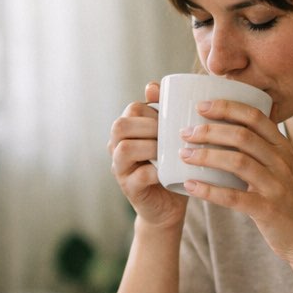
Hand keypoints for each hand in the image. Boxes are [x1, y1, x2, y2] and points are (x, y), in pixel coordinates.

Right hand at [109, 81, 187, 228]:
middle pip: (120, 125)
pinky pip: (137, 176)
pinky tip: (170, 171)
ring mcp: (121, 169)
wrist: (170, 206)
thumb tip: (152, 85)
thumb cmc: (173, 166)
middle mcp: (118, 147)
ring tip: (171, 151)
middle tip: (173, 134)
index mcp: (128, 132)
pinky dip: (155, 172)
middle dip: (149, 126)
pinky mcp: (130, 189)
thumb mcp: (171, 138)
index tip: (175, 118)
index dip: (153, 110)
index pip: (132, 109)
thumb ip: (165, 114)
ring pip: (124, 149)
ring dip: (150, 147)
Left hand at [177, 100, 292, 265]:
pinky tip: (190, 186)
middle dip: (209, 130)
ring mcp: (277, 187)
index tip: (201, 106)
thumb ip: (265, 154)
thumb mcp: (287, 172)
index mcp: (285, 150)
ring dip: (206, 156)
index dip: (226, 108)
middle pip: (242, 136)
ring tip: (184, 155)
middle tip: (186, 133)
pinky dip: (209, 190)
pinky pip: (233, 197)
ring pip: (237, 162)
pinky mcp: (268, 210)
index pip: (255, 117)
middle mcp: (283, 164)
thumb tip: (228, 138)